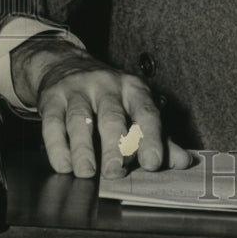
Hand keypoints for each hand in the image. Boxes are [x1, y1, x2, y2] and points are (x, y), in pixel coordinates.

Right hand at [11, 37, 191, 178]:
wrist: (67, 65)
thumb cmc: (110, 95)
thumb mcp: (136, 109)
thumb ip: (160, 137)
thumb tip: (184, 162)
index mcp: (134, 90)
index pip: (146, 113)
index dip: (151, 138)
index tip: (153, 163)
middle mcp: (107, 86)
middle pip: (112, 117)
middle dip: (115, 145)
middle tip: (115, 172)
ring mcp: (78, 90)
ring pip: (80, 119)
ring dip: (83, 148)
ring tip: (86, 172)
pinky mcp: (52, 98)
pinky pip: (52, 123)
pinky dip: (57, 146)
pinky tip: (64, 164)